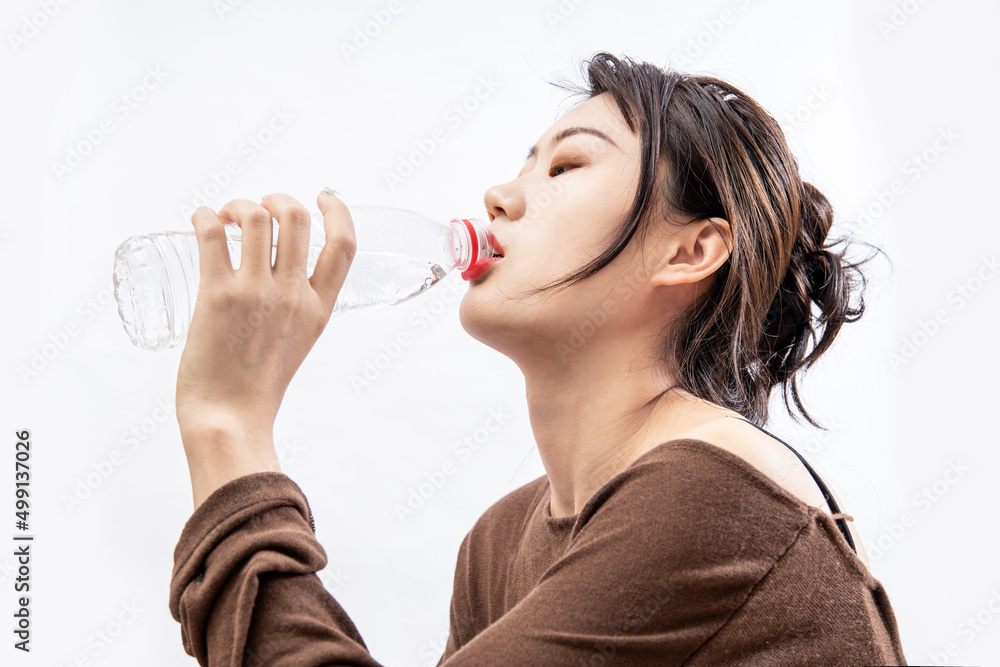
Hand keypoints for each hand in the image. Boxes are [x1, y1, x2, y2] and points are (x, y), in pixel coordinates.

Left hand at [175, 190, 355, 507]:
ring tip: (226, 217)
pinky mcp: (216, 296)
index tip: (323, 197)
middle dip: (276, 198)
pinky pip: (212, 233)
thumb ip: (297, 308)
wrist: (229, 420)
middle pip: (295, 217)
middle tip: (259, 209)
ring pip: (255, 217)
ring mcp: (254, 294)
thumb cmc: (256, 388)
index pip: (344, 245)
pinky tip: (200, 219)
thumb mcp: (298, 342)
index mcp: (319, 308)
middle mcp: (292, 295)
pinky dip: (204, 215)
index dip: (338, 210)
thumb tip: (278, 277)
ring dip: (238, 204)